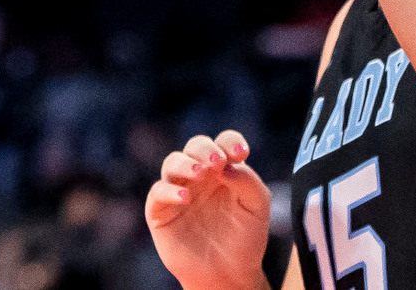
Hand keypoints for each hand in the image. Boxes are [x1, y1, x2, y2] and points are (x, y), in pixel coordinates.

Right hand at [145, 130, 269, 289]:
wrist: (229, 274)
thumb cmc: (245, 238)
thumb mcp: (257, 208)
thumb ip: (247, 181)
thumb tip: (226, 164)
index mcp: (224, 169)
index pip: (223, 142)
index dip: (230, 141)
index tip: (240, 152)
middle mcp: (199, 175)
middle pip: (195, 146)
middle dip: (205, 149)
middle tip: (217, 162)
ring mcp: (179, 190)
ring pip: (172, 162)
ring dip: (185, 164)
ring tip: (199, 173)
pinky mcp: (161, 210)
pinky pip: (158, 192)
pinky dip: (169, 191)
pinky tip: (185, 198)